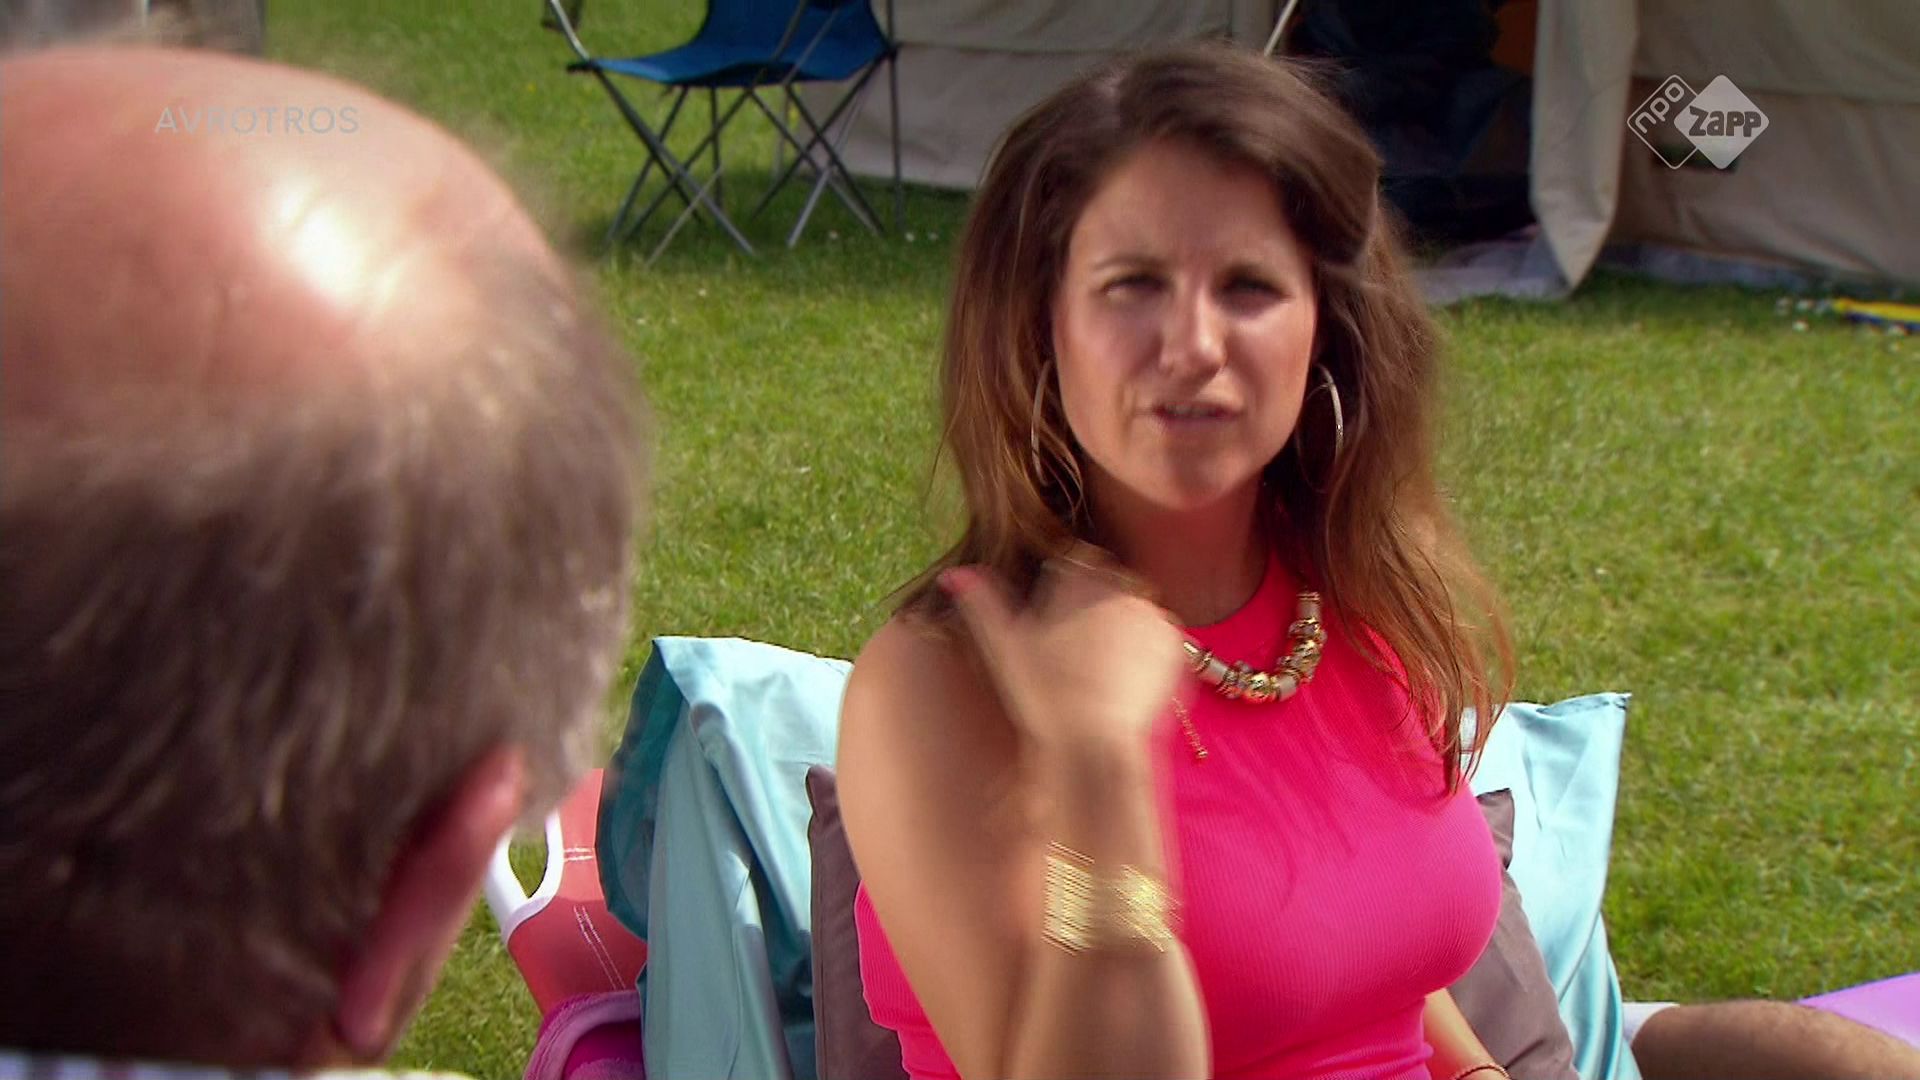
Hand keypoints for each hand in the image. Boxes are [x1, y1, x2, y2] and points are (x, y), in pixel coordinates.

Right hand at [941, 545, 1182, 759]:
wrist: (1092, 742)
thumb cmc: (1043, 694)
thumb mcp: (1004, 645)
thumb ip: (981, 601)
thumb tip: (953, 574)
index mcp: (1078, 577)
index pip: (1077, 561)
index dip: (1067, 590)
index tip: (1059, 621)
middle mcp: (1119, 586)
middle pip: (1108, 583)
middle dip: (1095, 606)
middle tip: (1077, 651)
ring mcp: (1151, 612)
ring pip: (1134, 607)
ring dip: (1122, 625)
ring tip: (1100, 668)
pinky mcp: (1174, 641)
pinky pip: (1158, 634)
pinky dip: (1145, 649)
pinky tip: (1123, 676)